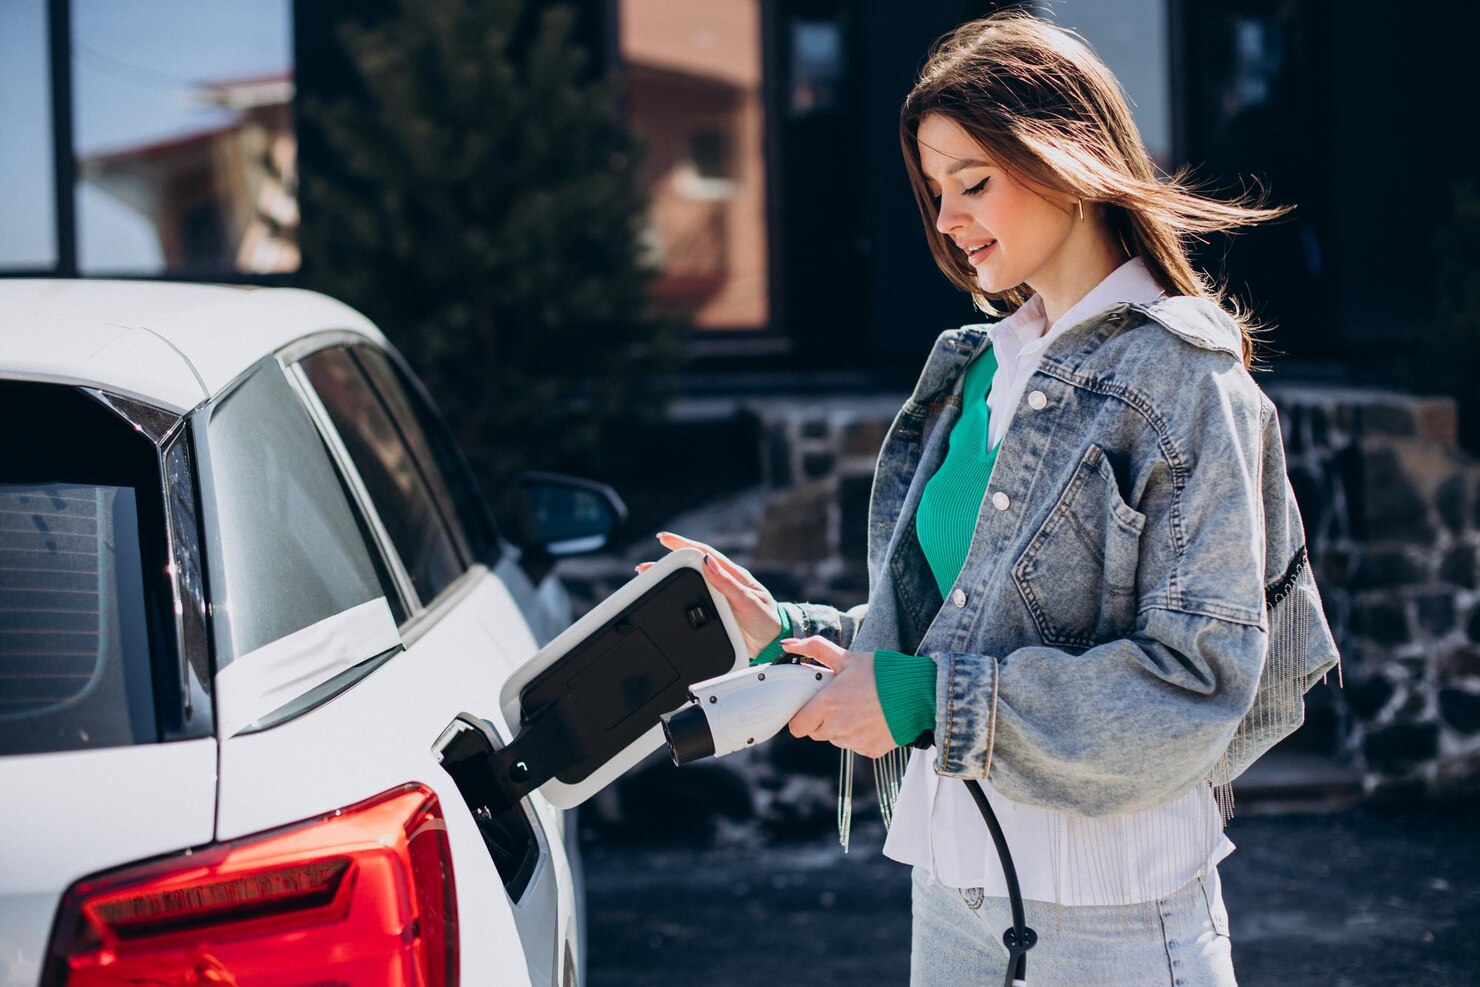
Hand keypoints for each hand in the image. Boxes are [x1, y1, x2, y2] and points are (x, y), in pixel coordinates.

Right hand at [636, 532, 780, 658]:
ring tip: (648, 579)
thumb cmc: (767, 620)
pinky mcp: (715, 612)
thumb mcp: (748, 601)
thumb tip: (707, 562)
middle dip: (667, 563)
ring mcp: (719, 597)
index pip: (705, 553)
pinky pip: (694, 599)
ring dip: (670, 579)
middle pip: (691, 567)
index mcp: (733, 575)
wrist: (774, 643)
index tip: (664, 539)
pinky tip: (668, 596)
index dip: (683, 544)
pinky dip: (679, 594)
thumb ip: (728, 584)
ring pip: (690, 583)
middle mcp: (724, 583)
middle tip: (645, 567)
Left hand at [783, 636, 895, 758]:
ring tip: (860, 708)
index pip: (797, 727)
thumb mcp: (847, 657)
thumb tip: (787, 645)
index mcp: (827, 705)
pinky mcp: (870, 751)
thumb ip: (815, 649)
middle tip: (839, 702)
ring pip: (836, 740)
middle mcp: (837, 728)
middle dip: (822, 720)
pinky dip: (861, 736)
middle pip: (816, 733)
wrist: (919, 693)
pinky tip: (873, 719)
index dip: (802, 716)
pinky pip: (856, 746)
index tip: (812, 706)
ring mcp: (854, 742)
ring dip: (841, 728)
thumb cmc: (881, 673)